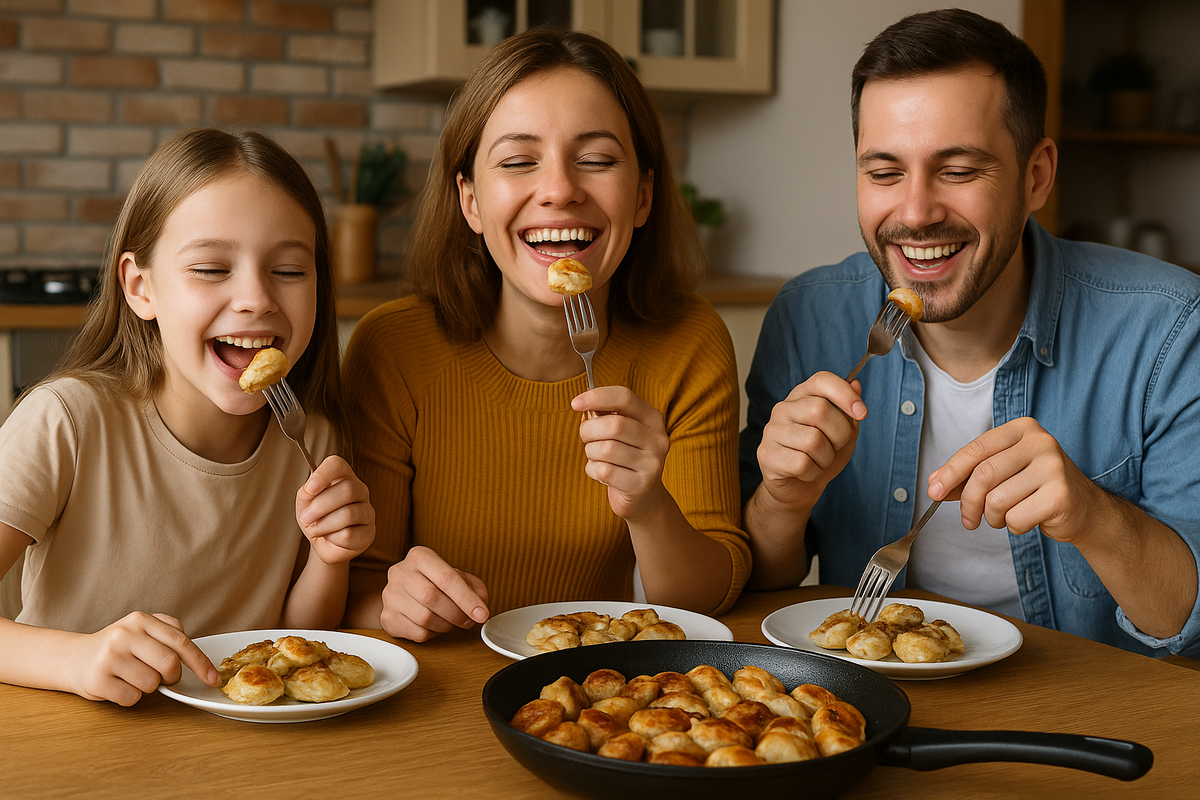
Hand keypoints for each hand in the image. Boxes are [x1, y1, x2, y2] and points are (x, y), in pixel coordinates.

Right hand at [66, 612, 217, 705]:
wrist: (73, 658)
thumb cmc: (117, 647)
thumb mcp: (141, 630)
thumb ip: (169, 635)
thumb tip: (198, 658)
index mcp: (141, 620)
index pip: (181, 642)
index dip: (201, 663)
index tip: (212, 679)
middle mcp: (125, 634)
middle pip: (170, 664)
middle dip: (171, 677)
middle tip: (161, 676)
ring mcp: (110, 656)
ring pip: (152, 683)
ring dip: (148, 687)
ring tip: (132, 676)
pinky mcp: (98, 679)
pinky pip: (132, 698)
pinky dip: (131, 697)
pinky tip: (118, 685)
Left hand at [296, 455, 375, 565]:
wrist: (323, 543)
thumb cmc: (316, 518)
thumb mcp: (305, 503)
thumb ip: (307, 492)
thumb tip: (311, 487)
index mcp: (343, 477)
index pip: (338, 465)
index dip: (324, 474)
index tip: (310, 488)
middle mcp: (360, 491)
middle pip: (348, 490)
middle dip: (320, 506)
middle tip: (306, 518)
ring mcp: (368, 512)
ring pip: (349, 514)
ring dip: (324, 525)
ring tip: (315, 529)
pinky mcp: (369, 533)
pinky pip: (350, 535)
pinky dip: (333, 538)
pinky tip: (331, 537)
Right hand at [379, 546, 489, 641]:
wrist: (402, 591)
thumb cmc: (432, 582)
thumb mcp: (455, 575)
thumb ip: (472, 585)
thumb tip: (481, 600)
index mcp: (420, 557)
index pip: (445, 577)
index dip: (466, 598)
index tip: (482, 613)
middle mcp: (400, 573)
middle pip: (432, 598)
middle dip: (457, 613)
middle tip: (469, 620)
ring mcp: (390, 596)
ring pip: (424, 618)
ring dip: (446, 625)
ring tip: (453, 622)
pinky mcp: (387, 617)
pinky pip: (417, 633)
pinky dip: (434, 634)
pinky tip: (437, 626)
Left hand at [572, 386, 672, 521]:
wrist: (643, 498)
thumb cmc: (625, 458)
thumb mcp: (622, 432)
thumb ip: (606, 415)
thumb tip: (583, 404)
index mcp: (653, 419)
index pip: (625, 397)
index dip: (598, 397)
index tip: (576, 403)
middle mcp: (657, 439)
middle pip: (614, 425)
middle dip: (589, 430)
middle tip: (586, 438)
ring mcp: (652, 463)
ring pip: (606, 449)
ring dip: (591, 453)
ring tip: (596, 458)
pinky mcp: (641, 485)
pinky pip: (604, 471)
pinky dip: (593, 471)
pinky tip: (601, 474)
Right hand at [755, 372, 865, 512]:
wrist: (799, 487)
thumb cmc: (821, 455)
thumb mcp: (842, 432)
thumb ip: (848, 410)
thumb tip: (856, 384)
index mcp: (802, 396)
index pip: (822, 380)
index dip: (845, 394)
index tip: (862, 413)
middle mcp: (783, 408)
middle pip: (819, 410)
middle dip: (840, 434)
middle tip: (836, 446)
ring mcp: (771, 431)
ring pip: (813, 440)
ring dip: (827, 458)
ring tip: (819, 461)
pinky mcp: (766, 455)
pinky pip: (802, 463)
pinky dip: (814, 473)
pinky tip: (807, 473)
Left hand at [928, 417, 1101, 544]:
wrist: (1084, 509)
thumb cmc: (1036, 488)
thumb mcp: (1003, 473)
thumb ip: (969, 475)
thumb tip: (934, 483)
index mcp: (1022, 429)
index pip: (976, 449)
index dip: (950, 472)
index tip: (933, 492)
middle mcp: (1040, 442)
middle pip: (983, 475)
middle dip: (968, 503)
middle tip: (968, 520)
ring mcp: (1054, 467)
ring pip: (997, 500)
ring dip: (993, 517)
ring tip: (1005, 517)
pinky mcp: (1061, 495)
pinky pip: (1016, 518)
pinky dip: (1013, 526)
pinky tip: (1028, 519)